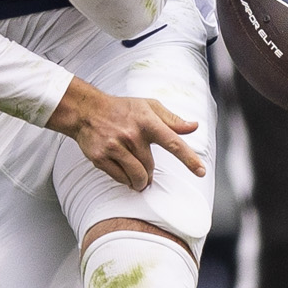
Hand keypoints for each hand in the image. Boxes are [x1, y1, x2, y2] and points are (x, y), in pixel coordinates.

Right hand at [48, 78, 203, 189]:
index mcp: (147, 121)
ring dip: (140, 181)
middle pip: (150, 167)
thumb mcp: (148, 107)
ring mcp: (114, 147)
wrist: (86, 111)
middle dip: (149, 172)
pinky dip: (125, 180)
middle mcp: (131, 135)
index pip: (173, 143)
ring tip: (138, 178)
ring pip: (136, 176)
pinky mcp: (100, 157)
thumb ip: (172, 120)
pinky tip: (124, 174)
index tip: (201, 171)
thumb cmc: (122, 109)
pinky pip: (120, 179)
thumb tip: (194, 127)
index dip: (188, 159)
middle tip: (144, 167)